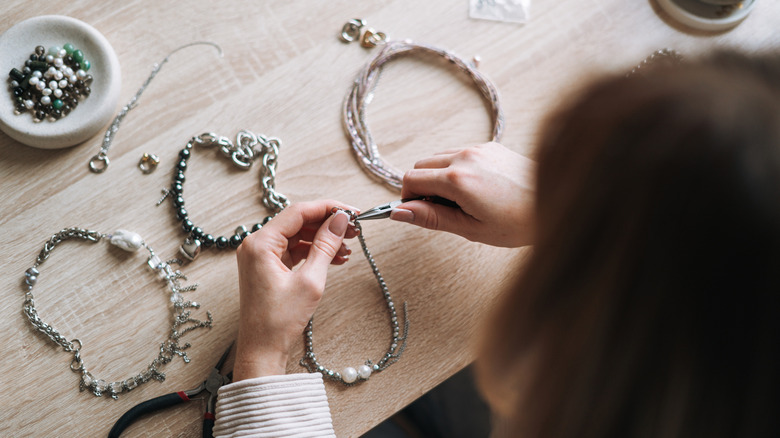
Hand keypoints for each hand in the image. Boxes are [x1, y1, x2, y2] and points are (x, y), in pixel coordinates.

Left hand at [232, 200, 359, 380]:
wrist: (262, 350)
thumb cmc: (279, 321)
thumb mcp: (310, 280)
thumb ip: (325, 246)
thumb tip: (340, 220)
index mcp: (261, 243)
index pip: (299, 212)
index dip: (328, 208)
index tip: (351, 212)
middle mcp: (256, 244)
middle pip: (298, 221)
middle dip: (327, 223)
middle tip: (354, 228)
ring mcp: (260, 256)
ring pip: (297, 234)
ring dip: (322, 238)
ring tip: (348, 246)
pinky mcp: (266, 267)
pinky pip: (293, 249)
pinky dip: (313, 250)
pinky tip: (335, 257)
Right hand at [392, 142, 534, 246]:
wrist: (558, 203)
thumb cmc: (520, 222)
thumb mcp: (470, 228)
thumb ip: (431, 217)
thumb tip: (398, 213)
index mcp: (457, 179)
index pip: (410, 179)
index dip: (409, 199)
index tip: (420, 213)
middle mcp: (465, 157)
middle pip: (421, 165)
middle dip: (423, 188)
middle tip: (443, 211)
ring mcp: (479, 148)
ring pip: (439, 158)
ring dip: (439, 178)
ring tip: (462, 202)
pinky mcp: (491, 146)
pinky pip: (459, 153)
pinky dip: (457, 169)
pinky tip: (477, 190)